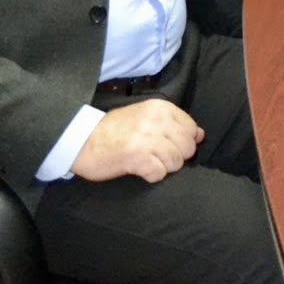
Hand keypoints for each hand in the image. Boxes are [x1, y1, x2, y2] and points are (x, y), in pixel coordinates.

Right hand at [71, 98, 203, 183]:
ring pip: (176, 162)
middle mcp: (157, 121)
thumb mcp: (146, 117)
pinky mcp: (138, 158)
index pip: (191, 128)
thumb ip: (173, 123)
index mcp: (160, 108)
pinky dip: (151, 176)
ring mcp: (148, 139)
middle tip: (156, 156)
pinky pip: (159, 174)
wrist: (82, 141)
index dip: (183, 141)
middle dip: (176, 156)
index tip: (167, 145)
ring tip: (146, 161)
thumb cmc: (114, 130)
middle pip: (188, 147)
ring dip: (163, 167)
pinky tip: (139, 169)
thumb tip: (200, 134)